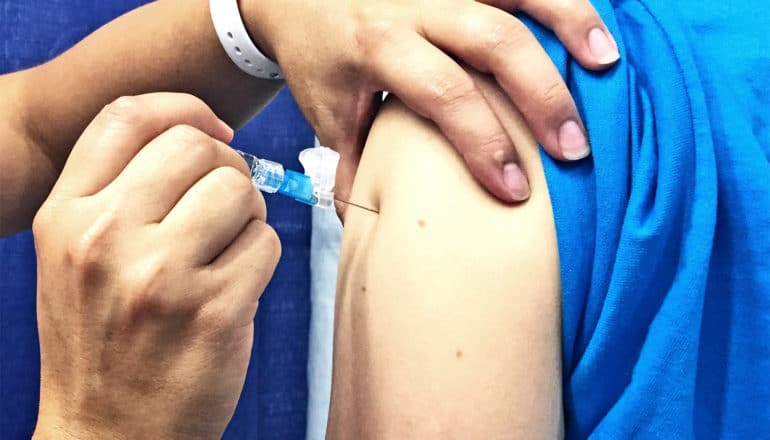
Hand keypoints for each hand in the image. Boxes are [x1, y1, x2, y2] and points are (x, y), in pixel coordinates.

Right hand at [31, 93, 279, 438]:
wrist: (107, 435)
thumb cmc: (102, 340)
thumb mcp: (78, 257)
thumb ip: (122, 190)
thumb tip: (205, 134)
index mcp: (65, 216)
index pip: (128, 117)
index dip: (184, 110)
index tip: (214, 130)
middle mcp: (106, 237)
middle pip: (198, 148)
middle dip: (225, 171)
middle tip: (221, 210)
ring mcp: (161, 275)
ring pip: (240, 191)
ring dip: (246, 217)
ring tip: (224, 254)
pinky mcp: (214, 310)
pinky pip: (267, 244)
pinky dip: (260, 260)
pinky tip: (233, 289)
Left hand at [242, 0, 618, 211]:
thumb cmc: (319, 58)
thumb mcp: (330, 116)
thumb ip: (354, 168)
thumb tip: (369, 226)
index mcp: (378, 46)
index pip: (444, 94)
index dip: (484, 143)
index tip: (515, 190)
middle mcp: (414, 5)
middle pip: (494, 41)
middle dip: (542, 95)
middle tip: (575, 148)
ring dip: (569, 21)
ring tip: (607, 64)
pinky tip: (590, 22)